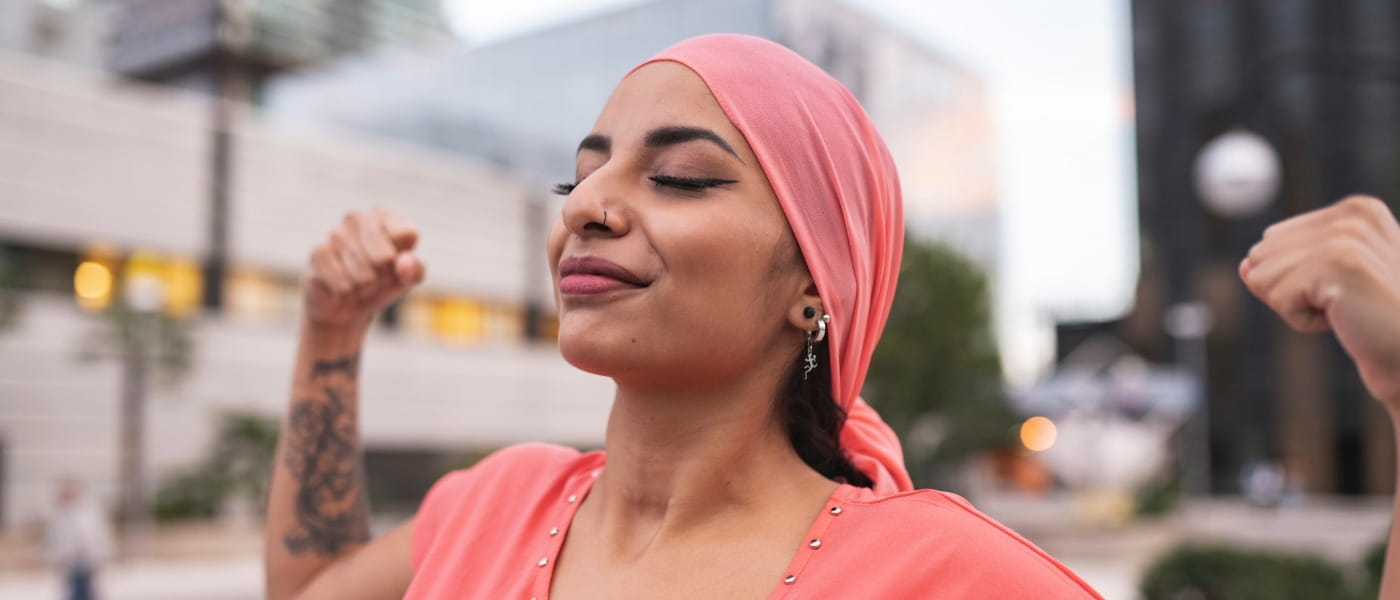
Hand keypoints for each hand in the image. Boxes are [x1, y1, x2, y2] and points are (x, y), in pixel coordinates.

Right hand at [304, 207, 424, 330]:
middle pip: (385, 257)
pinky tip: (342, 289)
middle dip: (384, 277)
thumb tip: (404, 264)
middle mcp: (358, 218)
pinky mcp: (317, 253)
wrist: (347, 305)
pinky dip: (348, 294)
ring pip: (364, 274)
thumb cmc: (382, 283)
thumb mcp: (408, 277)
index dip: (404, 260)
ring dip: (366, 288)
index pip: (406, 235)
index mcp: (384, 215)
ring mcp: (335, 233)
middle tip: (376, 278)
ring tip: (359, 284)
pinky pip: (344, 284)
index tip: (395, 263)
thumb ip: (416, 268)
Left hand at [1241, 195, 1399, 407]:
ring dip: (1299, 307)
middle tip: (1346, 304)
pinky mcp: (1337, 264)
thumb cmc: (1377, 323)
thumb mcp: (1328, 283)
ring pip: (1264, 278)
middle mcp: (1353, 214)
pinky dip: (1305, 321)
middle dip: (1292, 290)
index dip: (1297, 278)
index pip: (1272, 240)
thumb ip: (1285, 265)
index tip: (1345, 291)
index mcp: (1355, 210)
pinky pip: (1278, 299)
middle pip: (1262, 256)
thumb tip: (1244, 266)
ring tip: (1348, 311)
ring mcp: (1346, 236)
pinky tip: (1346, 321)